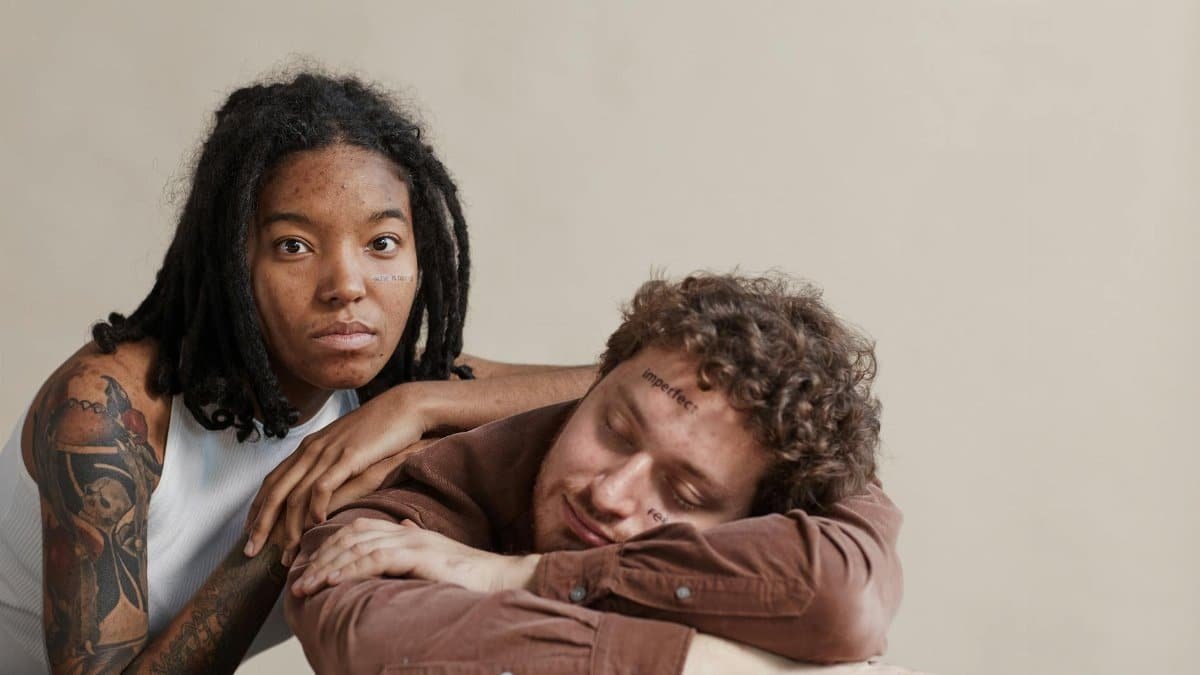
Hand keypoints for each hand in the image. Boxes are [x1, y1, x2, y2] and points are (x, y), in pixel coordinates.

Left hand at [243, 383, 439, 562]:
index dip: (258, 508)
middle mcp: (312, 449)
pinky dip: (316, 507)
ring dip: (288, 526)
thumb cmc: (380, 429)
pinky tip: (316, 524)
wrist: (404, 406)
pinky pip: (324, 485)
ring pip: (297, 493)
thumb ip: (330, 465)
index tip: (249, 532)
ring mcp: (329, 452)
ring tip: (286, 550)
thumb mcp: (346, 446)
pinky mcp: (349, 456)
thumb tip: (320, 489)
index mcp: (309, 447)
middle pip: (276, 491)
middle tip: (250, 550)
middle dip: (261, 524)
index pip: (272, 480)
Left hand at [290, 518, 540, 596]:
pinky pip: (376, 559)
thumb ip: (414, 547)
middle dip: (319, 558)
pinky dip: (350, 569)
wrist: (504, 578)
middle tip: (297, 580)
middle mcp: (406, 531)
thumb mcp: (435, 560)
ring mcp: (413, 541)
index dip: (329, 547)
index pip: (358, 531)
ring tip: (305, 585)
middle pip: (350, 536)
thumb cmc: (471, 576)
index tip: (309, 568)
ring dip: (327, 567)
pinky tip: (332, 581)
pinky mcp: (420, 555)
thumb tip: (400, 534)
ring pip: (357, 547)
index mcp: (407, 532)